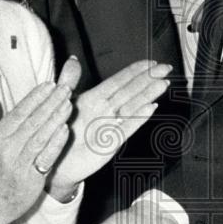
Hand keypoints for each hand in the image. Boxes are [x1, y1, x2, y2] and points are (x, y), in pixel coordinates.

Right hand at [0, 83, 71, 223]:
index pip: (18, 113)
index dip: (35, 98)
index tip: (49, 85)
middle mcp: (8, 149)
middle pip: (33, 121)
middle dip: (50, 103)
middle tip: (65, 88)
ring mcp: (20, 164)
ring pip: (41, 137)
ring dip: (56, 119)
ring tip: (68, 104)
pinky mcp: (32, 179)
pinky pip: (46, 158)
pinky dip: (56, 144)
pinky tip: (65, 130)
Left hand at [49, 59, 170, 199]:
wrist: (57, 163)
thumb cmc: (59, 133)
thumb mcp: (61, 102)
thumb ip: (69, 80)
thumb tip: (74, 59)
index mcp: (95, 99)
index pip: (119, 81)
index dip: (135, 71)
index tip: (151, 62)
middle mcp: (105, 112)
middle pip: (130, 92)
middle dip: (148, 79)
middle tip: (165, 68)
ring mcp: (110, 127)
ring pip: (132, 108)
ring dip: (148, 95)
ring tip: (163, 84)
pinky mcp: (110, 144)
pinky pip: (126, 129)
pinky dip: (138, 118)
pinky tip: (151, 108)